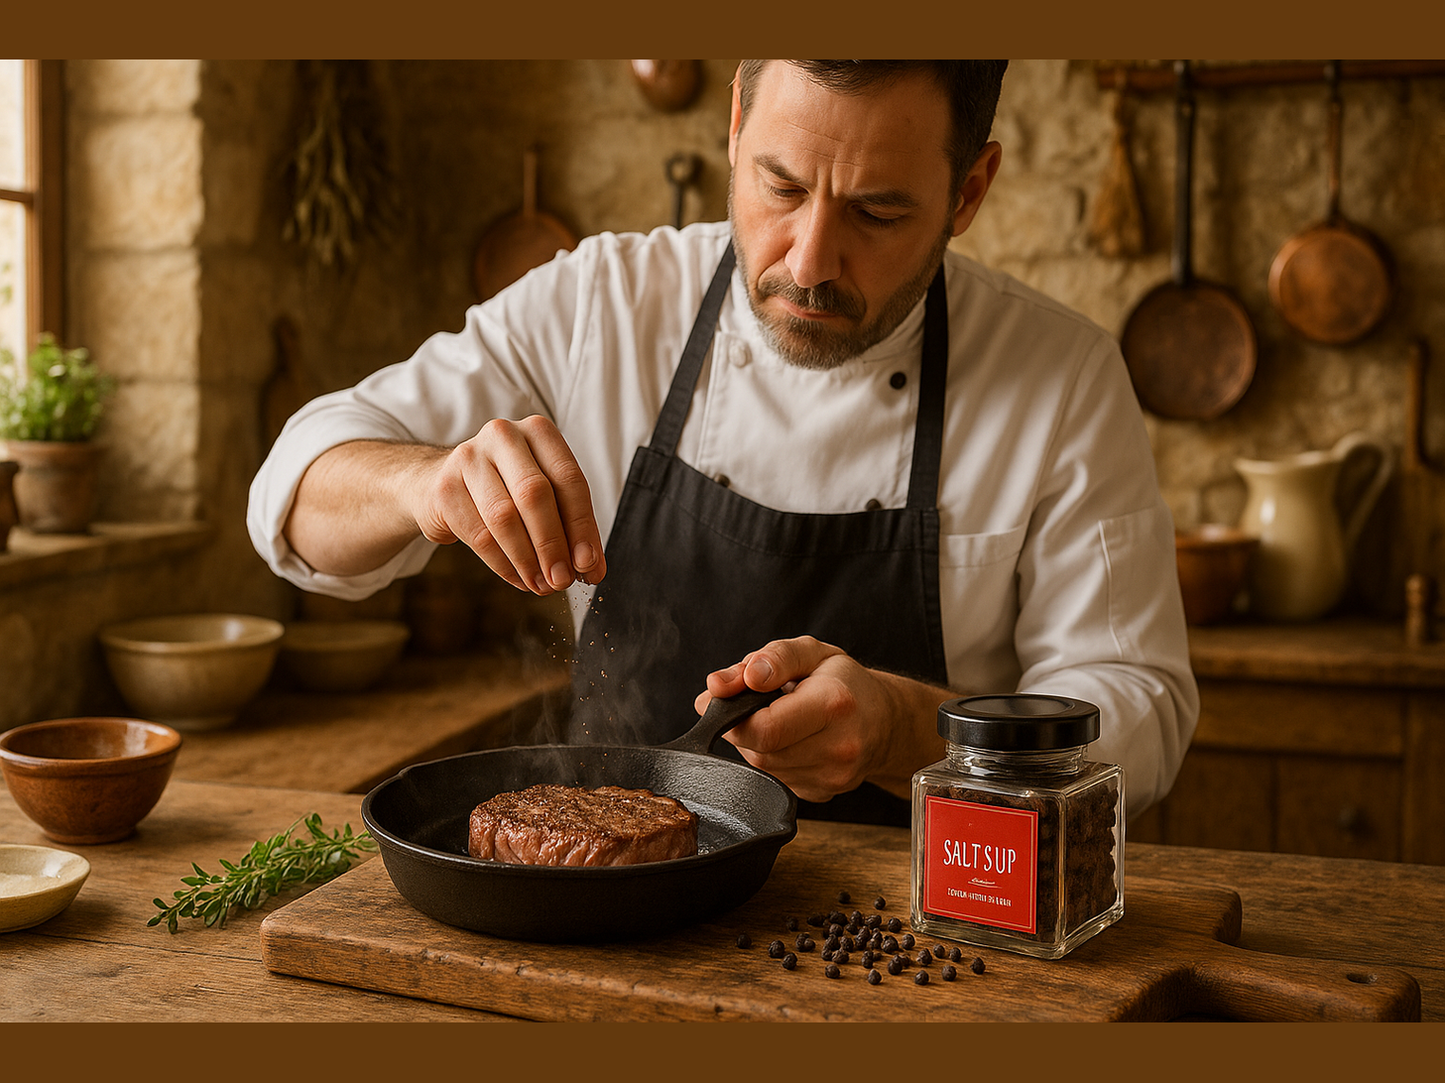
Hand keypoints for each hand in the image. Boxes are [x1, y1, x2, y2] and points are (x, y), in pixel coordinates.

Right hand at [415, 415, 605, 594]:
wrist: (439, 484)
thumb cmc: (506, 490)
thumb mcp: (542, 494)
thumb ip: (569, 525)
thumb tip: (591, 568)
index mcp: (538, 431)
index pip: (569, 480)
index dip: (582, 526)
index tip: (589, 564)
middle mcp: (503, 435)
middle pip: (535, 495)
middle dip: (553, 544)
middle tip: (563, 581)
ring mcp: (469, 457)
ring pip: (504, 517)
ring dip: (528, 560)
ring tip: (542, 585)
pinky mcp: (444, 487)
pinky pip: (479, 535)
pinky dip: (503, 564)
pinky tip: (519, 579)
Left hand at [693, 636, 905, 802]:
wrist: (886, 720)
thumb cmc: (845, 681)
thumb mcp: (811, 652)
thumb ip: (769, 659)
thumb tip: (720, 685)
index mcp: (834, 704)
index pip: (765, 728)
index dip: (731, 715)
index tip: (720, 699)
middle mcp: (838, 747)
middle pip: (759, 750)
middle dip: (743, 726)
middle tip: (752, 704)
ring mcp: (832, 777)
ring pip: (763, 768)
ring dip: (756, 743)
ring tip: (777, 719)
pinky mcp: (822, 794)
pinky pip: (776, 779)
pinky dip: (771, 759)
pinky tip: (790, 741)